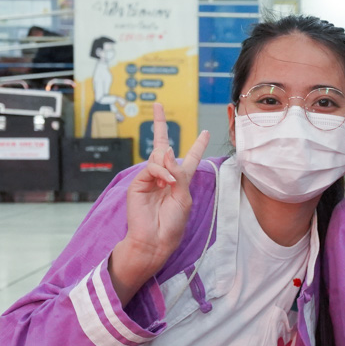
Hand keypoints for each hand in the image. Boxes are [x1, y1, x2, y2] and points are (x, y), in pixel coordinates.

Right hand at [109, 104, 209, 302]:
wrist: (155, 241)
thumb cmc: (173, 224)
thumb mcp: (184, 198)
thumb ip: (179, 173)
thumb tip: (166, 152)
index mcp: (180, 182)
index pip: (189, 159)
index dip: (197, 146)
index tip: (205, 133)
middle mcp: (165, 177)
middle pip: (163, 147)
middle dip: (160, 126)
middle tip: (158, 105)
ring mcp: (150, 180)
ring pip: (158, 157)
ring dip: (167, 166)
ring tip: (171, 183)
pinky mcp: (139, 184)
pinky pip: (151, 168)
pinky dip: (160, 172)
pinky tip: (166, 182)